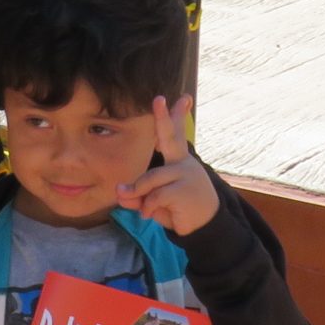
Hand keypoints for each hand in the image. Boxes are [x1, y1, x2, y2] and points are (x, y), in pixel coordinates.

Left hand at [115, 95, 218, 235]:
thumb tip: (120, 193)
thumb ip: (137, 195)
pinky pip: (155, 195)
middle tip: (158, 99)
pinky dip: (147, 207)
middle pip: (170, 137)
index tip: (183, 98)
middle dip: (163, 117)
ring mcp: (184, 175)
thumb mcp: (154, 201)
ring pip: (150, 179)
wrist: (203, 226)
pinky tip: (149, 215)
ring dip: (140, 193)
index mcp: (178, 161)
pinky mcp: (183, 190)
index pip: (176, 135)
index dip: (176, 116)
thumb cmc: (178, 208)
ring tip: (142, 208)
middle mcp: (182, 163)